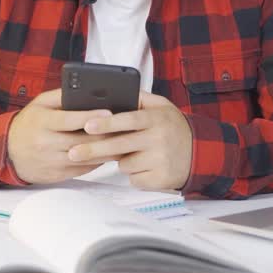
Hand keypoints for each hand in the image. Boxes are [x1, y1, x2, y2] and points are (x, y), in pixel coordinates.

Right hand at [7, 88, 115, 184]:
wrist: (8, 152)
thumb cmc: (29, 123)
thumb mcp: (40, 104)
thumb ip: (61, 96)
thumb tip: (86, 91)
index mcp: (42, 122)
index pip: (69, 120)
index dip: (90, 117)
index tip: (110, 113)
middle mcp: (45, 143)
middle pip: (81, 141)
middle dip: (104, 135)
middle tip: (124, 128)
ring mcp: (51, 162)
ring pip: (85, 158)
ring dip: (105, 151)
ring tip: (123, 142)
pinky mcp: (56, 175)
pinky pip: (82, 170)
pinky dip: (96, 162)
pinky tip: (108, 154)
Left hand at [69, 91, 192, 190]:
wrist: (199, 152)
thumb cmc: (172, 127)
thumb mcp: (161, 106)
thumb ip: (138, 99)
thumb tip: (111, 92)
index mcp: (156, 118)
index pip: (128, 120)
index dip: (107, 123)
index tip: (87, 125)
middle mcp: (159, 139)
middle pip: (120, 146)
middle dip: (94, 150)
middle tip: (73, 152)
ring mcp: (160, 161)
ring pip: (125, 164)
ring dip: (123, 161)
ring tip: (136, 153)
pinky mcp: (160, 180)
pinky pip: (134, 179)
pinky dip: (135, 174)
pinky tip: (146, 166)